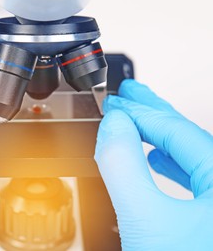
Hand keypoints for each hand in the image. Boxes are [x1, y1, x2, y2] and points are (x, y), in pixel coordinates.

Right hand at [94, 79, 212, 249]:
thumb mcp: (145, 219)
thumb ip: (124, 167)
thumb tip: (113, 126)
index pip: (176, 129)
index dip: (138, 112)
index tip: (112, 104)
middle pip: (188, 136)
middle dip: (152, 112)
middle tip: (129, 92)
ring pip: (190, 155)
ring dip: (158, 136)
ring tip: (137, 121)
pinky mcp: (210, 221)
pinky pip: (193, 177)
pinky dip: (170, 164)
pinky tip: (156, 159)